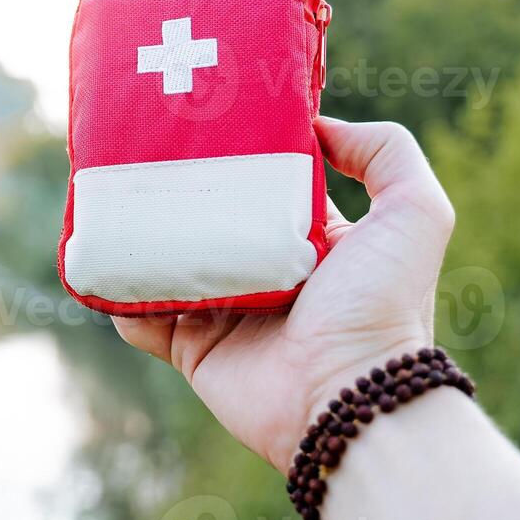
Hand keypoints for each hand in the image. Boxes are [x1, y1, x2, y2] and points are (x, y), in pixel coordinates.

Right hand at [113, 117, 455, 474]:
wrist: (349, 398)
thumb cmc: (382, 306)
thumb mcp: (415, 212)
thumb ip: (387, 153)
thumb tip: (318, 123)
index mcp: (313, 242)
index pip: (265, 187)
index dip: (237, 156)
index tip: (202, 121)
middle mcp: (266, 275)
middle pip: (208, 222)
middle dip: (176, 194)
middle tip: (138, 156)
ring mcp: (225, 314)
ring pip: (167, 266)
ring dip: (138, 240)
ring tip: (110, 203)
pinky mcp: (193, 351)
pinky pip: (142, 318)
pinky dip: (119, 297)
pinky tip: (104, 263)